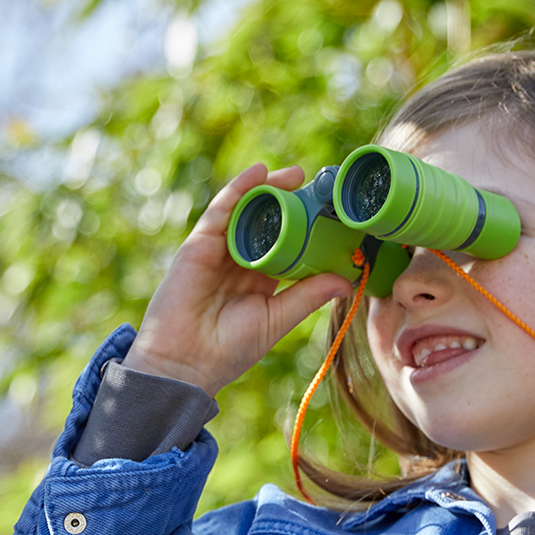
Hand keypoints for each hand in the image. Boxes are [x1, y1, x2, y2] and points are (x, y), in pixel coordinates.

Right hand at [122, 163, 356, 394]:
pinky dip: (239, 189)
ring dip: (270, 189)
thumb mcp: (278, 318)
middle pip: (268, 223)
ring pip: (246, 212)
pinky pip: (221, 210)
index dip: (308, 227)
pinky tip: (259, 172)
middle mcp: (239, 261)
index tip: (333, 213)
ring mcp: (218, 251)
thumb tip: (348, 279)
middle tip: (320, 186)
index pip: (287, 245)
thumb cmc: (230, 348)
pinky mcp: (199, 244)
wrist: (186, 362)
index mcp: (260, 280)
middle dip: (292, 202)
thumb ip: (308, 295)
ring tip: (297, 174)